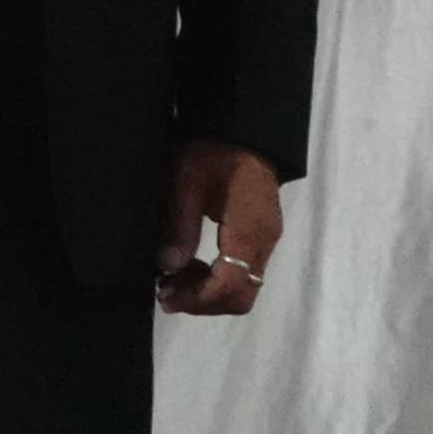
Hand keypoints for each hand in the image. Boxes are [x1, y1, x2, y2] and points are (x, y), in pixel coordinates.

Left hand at [154, 139, 286, 314]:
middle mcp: (264, 242)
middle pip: (241, 296)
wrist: (244, 131)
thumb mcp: (186, 180)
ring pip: (245, 289)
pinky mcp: (262, 236)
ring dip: (209, 293)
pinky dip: (218, 280)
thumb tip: (167, 266)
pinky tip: (192, 266)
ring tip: (173, 280)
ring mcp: (266, 241)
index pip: (230, 284)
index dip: (198, 298)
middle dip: (203, 301)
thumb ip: (179, 224)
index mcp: (248, 230)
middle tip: (166, 291)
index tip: (166, 296)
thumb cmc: (213, 151)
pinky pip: (245, 273)